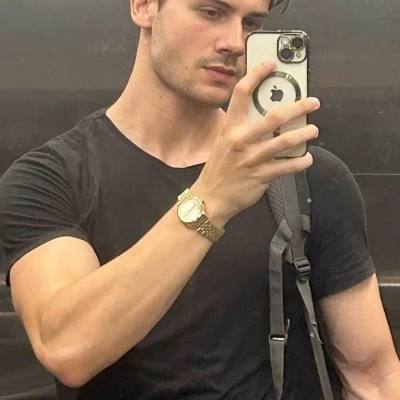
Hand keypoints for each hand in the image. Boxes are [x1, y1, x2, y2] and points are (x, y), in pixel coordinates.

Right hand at [192, 60, 319, 225]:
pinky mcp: (262, 175)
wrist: (211, 197)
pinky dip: (302, 161)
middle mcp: (241, 139)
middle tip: (312, 102)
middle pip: (275, 116)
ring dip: (306, 133)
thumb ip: (240, 128)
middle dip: (299, 106)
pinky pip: (289, 166)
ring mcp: (252, 158)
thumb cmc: (219, 168)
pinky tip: (307, 158)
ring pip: (287, 140)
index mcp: (230, 127)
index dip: (257, 74)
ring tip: (314, 130)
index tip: (271, 63)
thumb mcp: (223, 142)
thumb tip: (265, 116)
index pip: (242, 93)